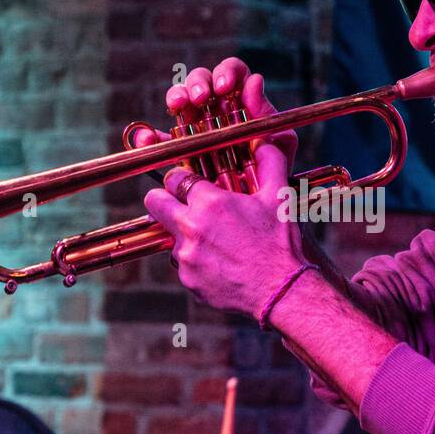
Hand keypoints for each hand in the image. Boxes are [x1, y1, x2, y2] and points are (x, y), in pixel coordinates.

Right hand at [130, 57, 296, 170]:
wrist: (256, 210)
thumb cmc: (273, 174)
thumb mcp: (279, 145)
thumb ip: (267, 115)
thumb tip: (254, 80)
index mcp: (242, 101)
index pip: (232, 73)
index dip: (227, 73)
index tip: (225, 87)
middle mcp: (217, 109)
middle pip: (201, 80)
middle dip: (198, 83)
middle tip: (201, 98)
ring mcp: (195, 126)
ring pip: (180, 99)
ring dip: (177, 96)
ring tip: (179, 106)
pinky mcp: (177, 148)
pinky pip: (159, 138)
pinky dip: (150, 135)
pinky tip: (149, 136)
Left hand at [145, 143, 305, 317]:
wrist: (280, 291)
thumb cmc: (280, 243)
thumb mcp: (278, 197)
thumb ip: (270, 162)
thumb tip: (264, 143)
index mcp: (209, 202)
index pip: (173, 177)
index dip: (180, 178)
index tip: (187, 183)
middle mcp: (191, 228)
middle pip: (154, 203)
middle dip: (163, 199)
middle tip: (179, 203)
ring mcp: (186, 257)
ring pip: (170, 237)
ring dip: (185, 235)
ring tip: (214, 241)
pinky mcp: (188, 280)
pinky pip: (183, 265)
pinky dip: (196, 262)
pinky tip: (220, 263)